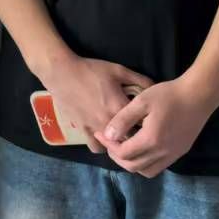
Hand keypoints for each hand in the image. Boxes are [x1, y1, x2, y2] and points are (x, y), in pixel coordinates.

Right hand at [38, 54, 154, 154]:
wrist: (61, 72)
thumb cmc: (91, 70)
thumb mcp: (119, 70)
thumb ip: (141, 80)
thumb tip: (156, 89)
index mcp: (121, 108)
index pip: (144, 126)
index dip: (149, 126)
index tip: (151, 122)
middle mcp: (109, 123)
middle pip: (131, 141)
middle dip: (136, 138)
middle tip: (138, 130)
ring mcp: (95, 129)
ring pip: (114, 148)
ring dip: (119, 144)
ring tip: (120, 135)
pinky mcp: (83, 131)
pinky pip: (96, 148)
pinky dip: (102, 145)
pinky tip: (104, 136)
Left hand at [101, 76, 218, 177]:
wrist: (198, 95)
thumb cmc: (168, 95)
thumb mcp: (141, 102)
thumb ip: (123, 119)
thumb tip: (108, 134)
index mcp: (152, 140)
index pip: (124, 153)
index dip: (108, 145)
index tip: (101, 133)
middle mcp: (164, 152)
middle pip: (133, 166)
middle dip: (117, 156)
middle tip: (109, 142)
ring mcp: (174, 154)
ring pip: (147, 171)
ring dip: (132, 163)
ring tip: (123, 146)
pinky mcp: (181, 152)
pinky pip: (159, 166)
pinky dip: (146, 163)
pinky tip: (140, 147)